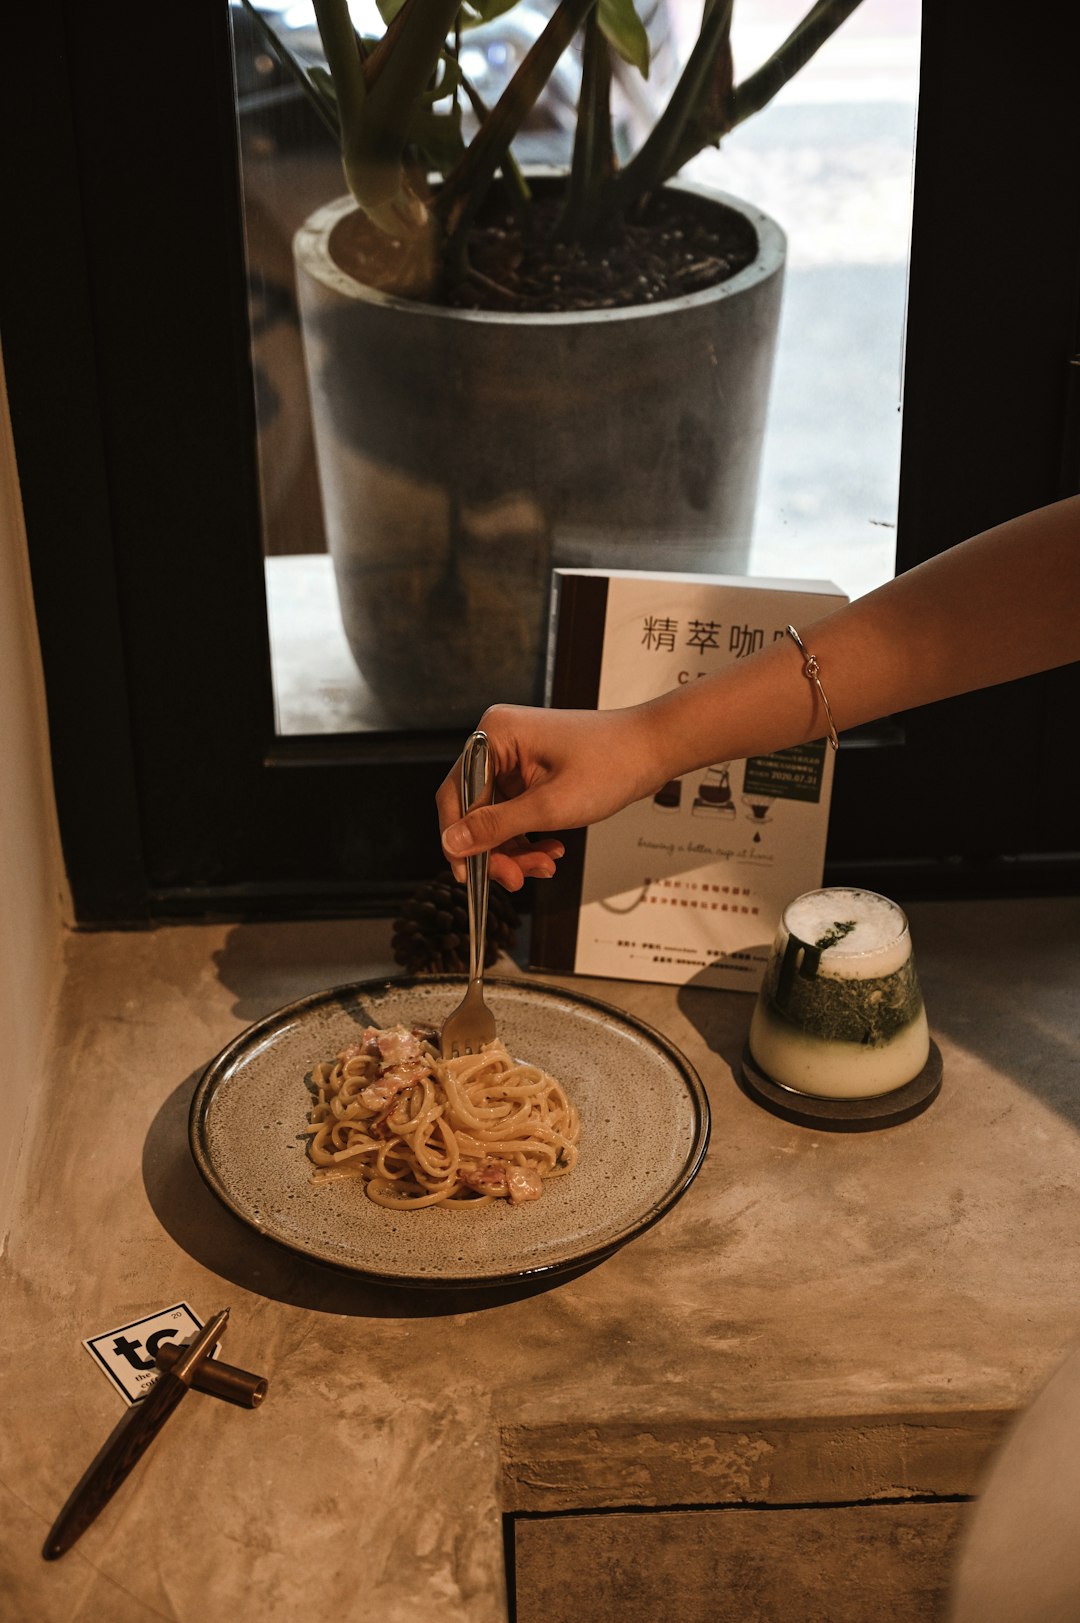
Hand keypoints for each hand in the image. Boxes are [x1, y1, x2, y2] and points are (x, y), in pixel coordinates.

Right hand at [436, 702, 664, 890]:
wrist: (654, 749)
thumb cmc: (612, 763)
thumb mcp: (550, 806)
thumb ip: (496, 826)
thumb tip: (453, 842)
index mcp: (496, 736)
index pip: (457, 794)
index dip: (458, 839)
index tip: (468, 875)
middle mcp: (500, 742)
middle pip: (476, 809)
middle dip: (497, 850)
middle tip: (515, 880)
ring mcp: (516, 757)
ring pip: (497, 818)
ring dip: (517, 849)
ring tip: (544, 866)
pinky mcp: (532, 771)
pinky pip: (517, 813)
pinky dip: (530, 837)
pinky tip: (551, 851)